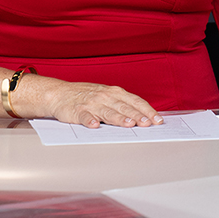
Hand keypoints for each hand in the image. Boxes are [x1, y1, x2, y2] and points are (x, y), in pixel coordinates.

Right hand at [40, 80, 163, 127]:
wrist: (61, 94)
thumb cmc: (89, 97)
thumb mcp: (108, 96)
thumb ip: (124, 105)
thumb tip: (145, 117)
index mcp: (116, 93)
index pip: (136, 102)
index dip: (148, 111)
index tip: (158, 120)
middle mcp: (106, 97)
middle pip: (125, 107)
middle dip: (137, 116)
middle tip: (147, 124)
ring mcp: (92, 103)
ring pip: (108, 112)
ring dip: (119, 118)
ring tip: (129, 124)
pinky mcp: (77, 111)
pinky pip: (85, 116)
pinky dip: (89, 120)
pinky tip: (95, 126)